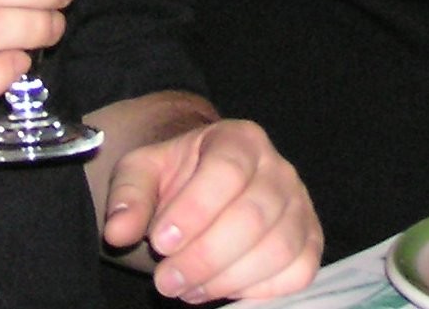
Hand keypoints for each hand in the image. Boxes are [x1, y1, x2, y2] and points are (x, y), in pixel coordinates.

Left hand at [98, 109, 320, 301]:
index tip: (161, 242)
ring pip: (277, 249)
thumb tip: (118, 230)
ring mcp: (300, 206)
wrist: (206, 188)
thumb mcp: (142, 173)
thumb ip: (128, 195)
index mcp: (240, 139)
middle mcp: (279, 168)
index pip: (227, 171)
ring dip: (226, 279)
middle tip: (165, 280)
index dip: (194, 210)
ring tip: (185, 288)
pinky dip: (259, 290)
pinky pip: (298, 272)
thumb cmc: (176, 178)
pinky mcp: (310, 240)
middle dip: (204, 257)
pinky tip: (220, 290)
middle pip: (253, 217)